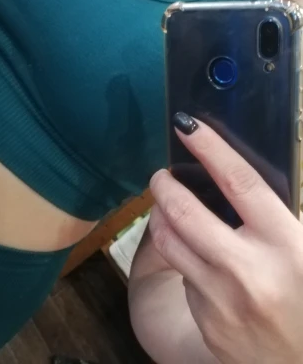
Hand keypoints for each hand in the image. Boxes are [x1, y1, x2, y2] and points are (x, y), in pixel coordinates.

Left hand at [149, 115, 302, 363]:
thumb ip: (273, 214)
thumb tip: (230, 177)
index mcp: (286, 243)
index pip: (237, 182)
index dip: (209, 147)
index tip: (186, 125)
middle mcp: (249, 271)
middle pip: (184, 212)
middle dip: (163, 185)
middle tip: (160, 176)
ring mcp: (223, 300)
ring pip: (169, 242)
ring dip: (161, 218)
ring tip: (168, 209)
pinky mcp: (206, 322)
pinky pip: (184, 277)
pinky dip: (187, 261)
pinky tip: (204, 266)